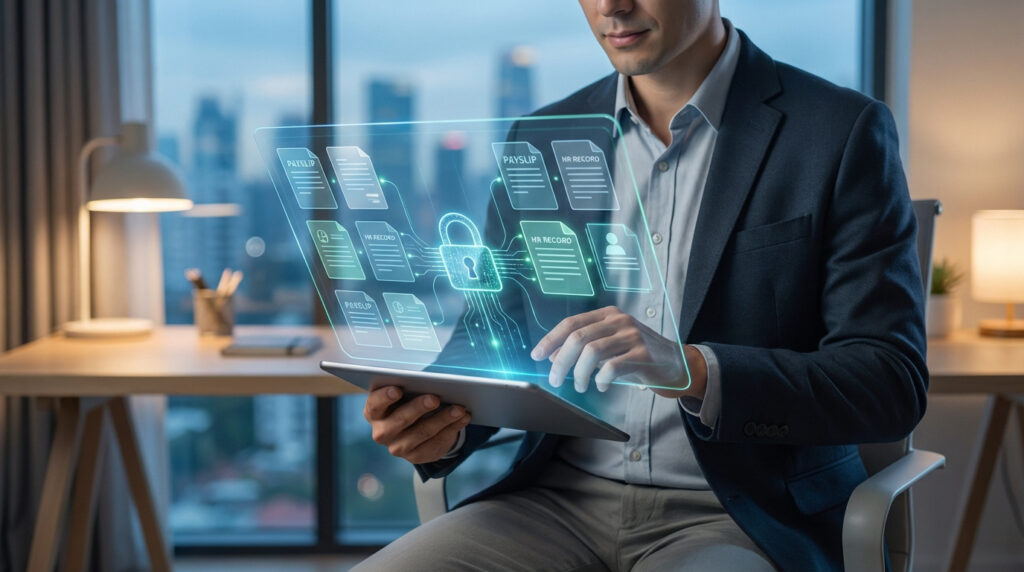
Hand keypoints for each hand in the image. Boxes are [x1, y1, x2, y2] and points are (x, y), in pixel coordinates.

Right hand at [363, 382, 470, 463]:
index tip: (397, 389)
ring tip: (459, 409)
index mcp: (374, 412)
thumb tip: (429, 377)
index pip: (374, 405)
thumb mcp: (403, 394)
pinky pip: (436, 443)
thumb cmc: (406, 402)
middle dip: (418, 408)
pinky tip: (463, 418)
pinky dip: (452, 429)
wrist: (412, 429)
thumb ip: (409, 386)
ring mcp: (398, 447)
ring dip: (443, 419)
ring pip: (422, 433)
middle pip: (400, 420)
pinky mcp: (416, 457)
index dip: (384, 398)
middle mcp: (382, 432)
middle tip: (434, 398)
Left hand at [530, 306, 706, 397]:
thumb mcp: (612, 345)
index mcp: (608, 315)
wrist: (679, 363)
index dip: (551, 339)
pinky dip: (601, 379)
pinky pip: (612, 367)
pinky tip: (601, 386)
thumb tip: (553, 357)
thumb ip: (587, 347)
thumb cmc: (640, 355)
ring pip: (592, 351)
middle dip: (561, 361)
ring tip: (580, 386)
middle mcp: (619, 321)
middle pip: (578, 337)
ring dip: (579, 373)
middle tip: (555, 380)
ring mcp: (632, 336)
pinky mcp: (643, 354)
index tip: (536, 355)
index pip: (571, 322)